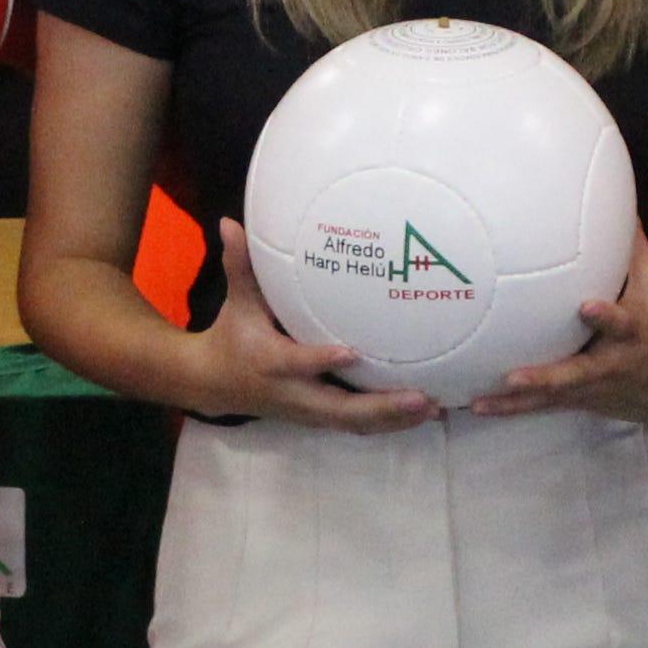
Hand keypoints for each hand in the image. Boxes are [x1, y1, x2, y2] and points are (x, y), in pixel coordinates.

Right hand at [192, 221, 432, 431]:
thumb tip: (231, 222)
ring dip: (393, 420)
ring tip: (433, 408)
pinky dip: (389, 423)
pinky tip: (423, 414)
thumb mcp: (236, 301)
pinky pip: (356, 425)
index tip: (352, 352)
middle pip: (338, 409)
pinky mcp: (319, 418)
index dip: (321, 360)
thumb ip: (240, 265)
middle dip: (380, 407)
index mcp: (270, 362)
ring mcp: (308, 412)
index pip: (295, 364)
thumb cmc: (232, 336)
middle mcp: (293, 394)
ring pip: (352, 423)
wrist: (214, 386)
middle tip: (420, 398)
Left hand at [472, 255, 647, 428]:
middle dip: (549, 377)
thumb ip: (632, 244)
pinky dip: (510, 408)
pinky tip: (476, 406)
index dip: (606, 318)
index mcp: (634, 334)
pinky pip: (541, 408)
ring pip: (553, 396)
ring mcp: (592, 388)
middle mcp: (612, 365)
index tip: (586, 308)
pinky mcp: (578, 402)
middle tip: (515, 376)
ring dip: (517, 400)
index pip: (622, 324)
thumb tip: (614, 196)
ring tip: (481, 400)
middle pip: (579, 374)